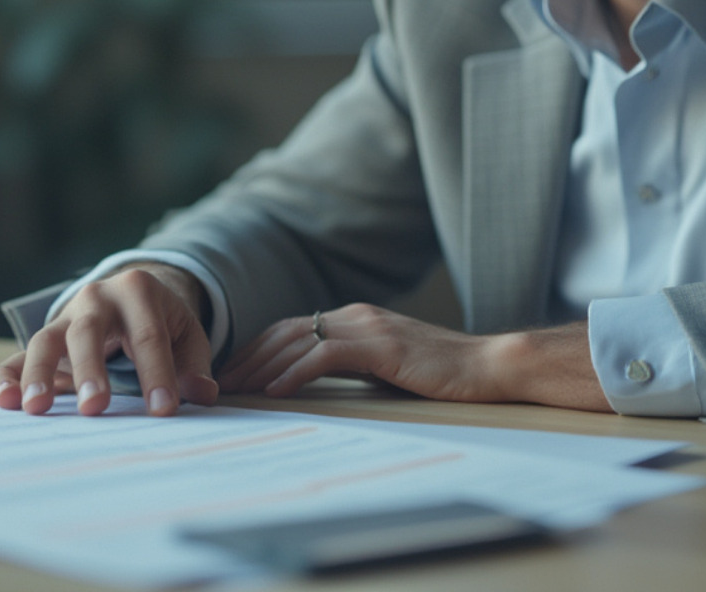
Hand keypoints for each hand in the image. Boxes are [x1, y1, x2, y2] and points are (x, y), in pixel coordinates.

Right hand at [0, 264, 218, 417]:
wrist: (129, 295)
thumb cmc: (161, 322)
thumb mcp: (186, 334)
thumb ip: (194, 364)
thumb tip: (201, 394)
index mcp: (138, 292)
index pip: (148, 336)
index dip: (157, 373)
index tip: (163, 411)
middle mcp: (96, 299)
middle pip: (88, 331)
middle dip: (90, 370)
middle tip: (94, 408)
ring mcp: (64, 318)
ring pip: (45, 339)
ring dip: (38, 374)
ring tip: (36, 409)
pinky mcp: (43, 341)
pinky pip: (16, 357)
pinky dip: (6, 378)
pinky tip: (4, 402)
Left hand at [217, 303, 611, 410]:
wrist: (486, 367)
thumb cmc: (438, 376)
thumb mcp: (384, 368)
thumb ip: (350, 367)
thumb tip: (309, 385)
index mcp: (353, 318)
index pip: (290, 329)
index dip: (256, 350)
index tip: (231, 375)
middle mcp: (355, 315)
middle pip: (284, 331)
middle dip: (247, 357)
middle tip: (219, 383)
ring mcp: (367, 327)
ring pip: (297, 340)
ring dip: (261, 366)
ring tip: (236, 390)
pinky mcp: (380, 345)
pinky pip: (325, 356)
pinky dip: (295, 372)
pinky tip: (276, 390)